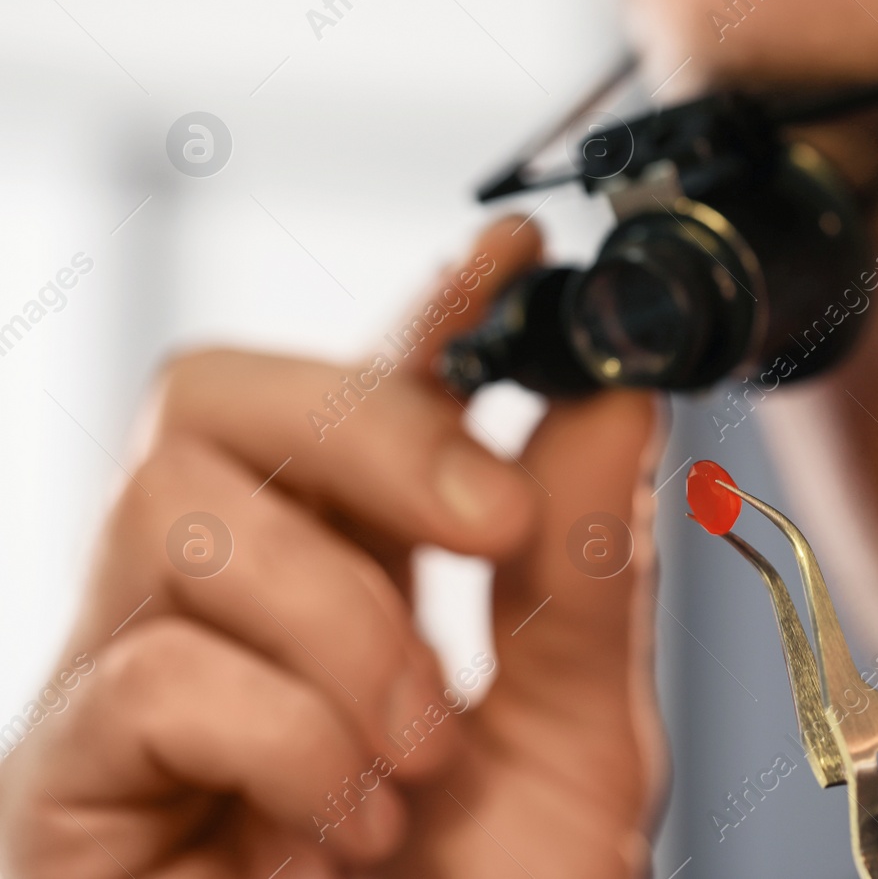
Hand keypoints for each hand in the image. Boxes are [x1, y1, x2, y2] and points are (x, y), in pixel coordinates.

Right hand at [0, 218, 666, 877]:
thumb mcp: (574, 742)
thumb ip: (583, 569)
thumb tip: (614, 397)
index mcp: (356, 581)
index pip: (364, 402)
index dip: (426, 314)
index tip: (514, 256)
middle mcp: (227, 608)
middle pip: (221, 393)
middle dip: (376, 429)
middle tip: (487, 528)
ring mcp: (128, 683)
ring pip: (180, 509)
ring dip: (344, 626)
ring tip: (415, 757)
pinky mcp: (62, 781)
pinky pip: (149, 671)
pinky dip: (283, 739)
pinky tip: (338, 827)